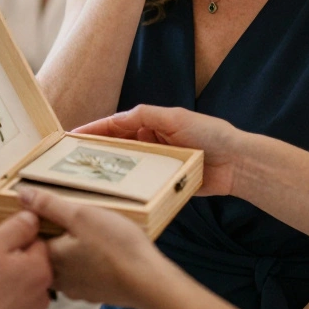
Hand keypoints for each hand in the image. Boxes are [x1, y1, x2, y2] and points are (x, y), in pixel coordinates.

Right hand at [0, 211, 52, 308]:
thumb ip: (17, 227)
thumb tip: (32, 218)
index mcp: (39, 270)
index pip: (34, 240)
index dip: (12, 237)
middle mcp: (39, 295)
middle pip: (25, 265)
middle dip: (5, 261)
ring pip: (15, 287)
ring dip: (0, 283)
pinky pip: (6, 308)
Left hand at [18, 186, 170, 308]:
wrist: (149, 282)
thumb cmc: (116, 246)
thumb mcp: (81, 214)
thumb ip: (50, 205)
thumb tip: (22, 194)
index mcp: (50, 257)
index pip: (30, 238)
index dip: (38, 221)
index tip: (54, 210)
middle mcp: (58, 278)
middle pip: (47, 252)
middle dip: (56, 236)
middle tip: (75, 219)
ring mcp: (77, 289)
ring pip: (65, 265)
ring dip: (73, 251)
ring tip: (91, 234)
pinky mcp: (95, 294)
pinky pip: (83, 275)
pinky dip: (89, 264)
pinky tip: (103, 253)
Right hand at [76, 105, 240, 195]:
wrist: (238, 163)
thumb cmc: (211, 134)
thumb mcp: (176, 118)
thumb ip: (146, 115)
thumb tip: (117, 118)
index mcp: (151, 123)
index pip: (115, 126)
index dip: (93, 130)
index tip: (70, 137)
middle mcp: (151, 142)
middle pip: (116, 147)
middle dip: (95, 153)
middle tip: (72, 161)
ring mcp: (157, 163)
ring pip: (127, 167)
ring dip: (110, 171)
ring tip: (87, 178)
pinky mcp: (165, 182)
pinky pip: (143, 184)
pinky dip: (129, 187)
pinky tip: (114, 193)